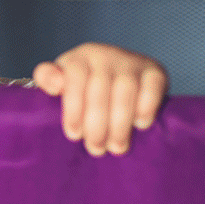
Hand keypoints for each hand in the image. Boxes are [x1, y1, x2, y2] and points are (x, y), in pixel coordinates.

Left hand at [33, 42, 166, 156]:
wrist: (121, 79)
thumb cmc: (84, 88)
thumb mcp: (62, 83)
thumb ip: (49, 79)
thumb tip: (53, 83)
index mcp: (80, 58)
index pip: (75, 77)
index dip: (74, 108)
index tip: (73, 135)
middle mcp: (106, 54)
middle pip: (100, 88)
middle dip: (97, 124)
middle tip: (96, 149)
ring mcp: (132, 61)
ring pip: (126, 90)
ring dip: (120, 123)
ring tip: (116, 147)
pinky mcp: (155, 71)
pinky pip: (152, 87)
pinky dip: (146, 107)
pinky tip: (139, 125)